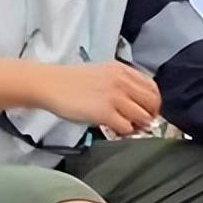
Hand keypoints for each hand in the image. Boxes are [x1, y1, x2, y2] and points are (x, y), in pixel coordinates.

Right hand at [36, 62, 160, 137]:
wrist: (49, 84)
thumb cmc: (71, 81)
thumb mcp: (101, 74)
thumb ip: (121, 85)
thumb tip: (138, 106)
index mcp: (121, 70)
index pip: (152, 88)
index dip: (153, 102)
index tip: (145, 110)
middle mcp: (121, 82)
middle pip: (153, 103)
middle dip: (149, 116)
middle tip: (138, 122)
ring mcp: (114, 97)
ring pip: (143, 117)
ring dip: (136, 125)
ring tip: (123, 126)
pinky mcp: (105, 113)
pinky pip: (127, 128)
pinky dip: (123, 132)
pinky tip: (113, 129)